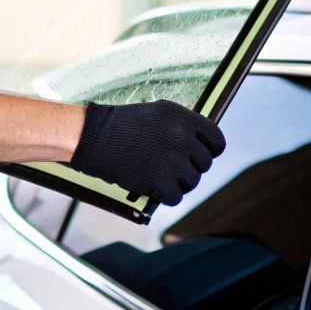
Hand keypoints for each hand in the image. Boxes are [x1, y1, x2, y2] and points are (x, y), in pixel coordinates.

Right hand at [69, 99, 226, 205]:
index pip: (217, 140)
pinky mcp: (158, 180)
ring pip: (192, 182)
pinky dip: (167, 196)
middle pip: (205, 164)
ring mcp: (171, 160)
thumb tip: (205, 142)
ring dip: (179, 183)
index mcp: (184, 118)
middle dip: (191, 167)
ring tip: (163, 177)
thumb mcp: (158, 113)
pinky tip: (156, 188)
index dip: (212, 150)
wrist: (94, 136)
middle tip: (174, 168)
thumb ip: (184, 125)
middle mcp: (181, 138)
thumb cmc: (124, 125)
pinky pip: (176, 196)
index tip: (203, 156)